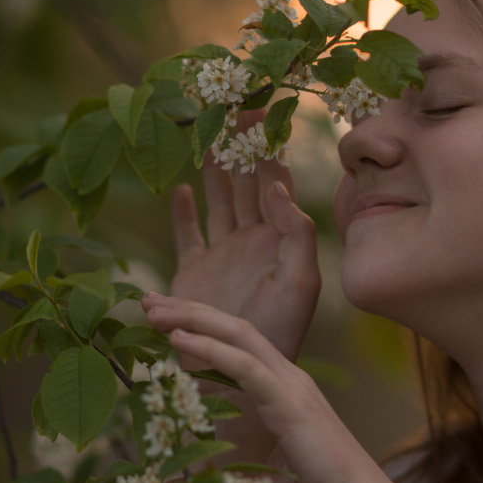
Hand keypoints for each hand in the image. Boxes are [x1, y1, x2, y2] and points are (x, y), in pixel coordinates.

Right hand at [164, 111, 319, 362]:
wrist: (240, 374)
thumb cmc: (280, 331)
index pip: (275, 180)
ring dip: (215, 171)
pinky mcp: (193, 274)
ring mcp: (223, 255)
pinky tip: (181, 188)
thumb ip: (295, 231)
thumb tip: (276, 183)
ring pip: (219, 201)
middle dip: (240, 147)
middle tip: (231, 108)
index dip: (267, 146)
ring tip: (208, 137)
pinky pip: (189, 235)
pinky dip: (185, 212)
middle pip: (246, 183)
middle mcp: (253, 241)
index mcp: (281, 238)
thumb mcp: (301, 280)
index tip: (258, 110)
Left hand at [164, 301, 403, 482]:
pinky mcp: (291, 403)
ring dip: (192, 318)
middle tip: (148, 300)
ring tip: (153, 308)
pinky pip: (245, 365)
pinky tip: (177, 339)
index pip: (238, 346)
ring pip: (238, 335)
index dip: (200, 328)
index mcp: (286, 393)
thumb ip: (226, 479)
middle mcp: (290, 380)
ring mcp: (293, 387)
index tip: (162, 322)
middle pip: (235, 328)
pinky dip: (209, 348)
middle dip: (189, 310)